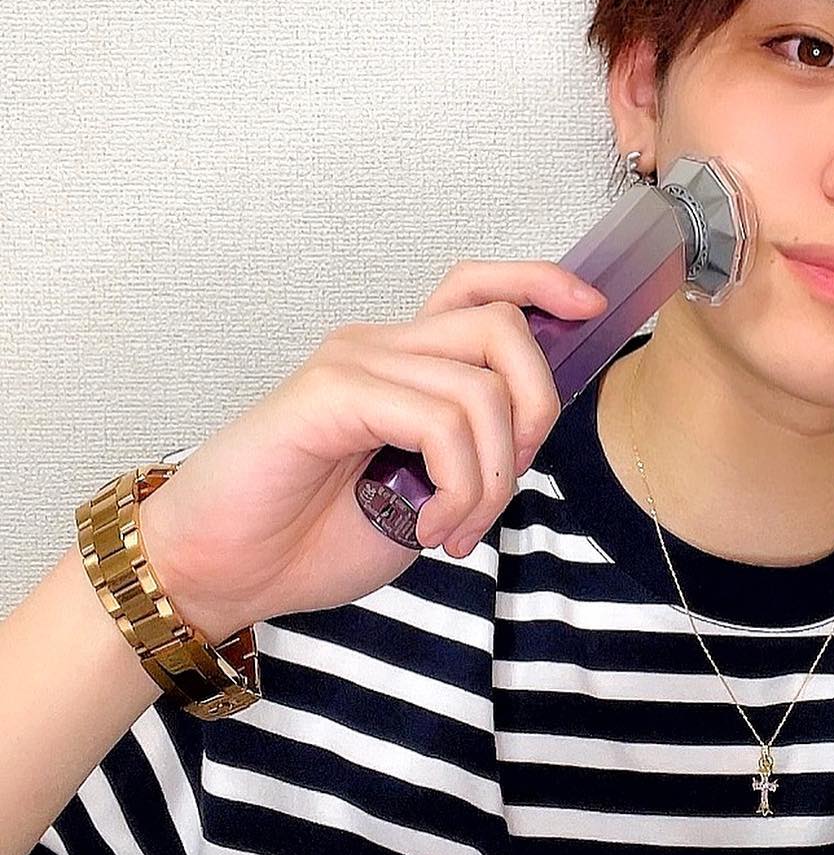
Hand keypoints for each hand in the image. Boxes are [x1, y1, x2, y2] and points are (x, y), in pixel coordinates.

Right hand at [136, 259, 606, 637]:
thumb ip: (471, 452)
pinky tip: (428, 525)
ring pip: (480, 387)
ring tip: (456, 529)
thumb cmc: (310, 536)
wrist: (221, 571)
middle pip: (503, 327)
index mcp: (403, 362)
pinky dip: (456, 483)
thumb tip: (534, 433)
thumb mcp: (421, 491)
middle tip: (506, 483)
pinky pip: (437, 420)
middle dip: (538, 410)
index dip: (542, 284)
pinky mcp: (329, 394)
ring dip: (491, 477)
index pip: (480, 288)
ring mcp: (353, 363)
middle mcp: (380, 347)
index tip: (592, 306)